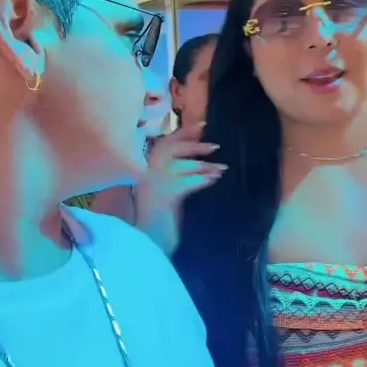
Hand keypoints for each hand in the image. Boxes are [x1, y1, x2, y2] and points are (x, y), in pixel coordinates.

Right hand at [135, 123, 226, 254]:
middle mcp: (145, 172)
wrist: (149, 243)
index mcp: (145, 167)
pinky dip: (201, 180)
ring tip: (221, 170)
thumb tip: (200, 155)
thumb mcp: (167, 189)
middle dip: (195, 146)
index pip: (165, 142)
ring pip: (180, 165)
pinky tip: (213, 180)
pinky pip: (185, 183)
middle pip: (171, 148)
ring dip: (204, 166)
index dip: (184, 132)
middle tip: (216, 147)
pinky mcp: (162, 197)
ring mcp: (152, 184)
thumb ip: (176, 171)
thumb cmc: (160, 219)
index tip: (203, 124)